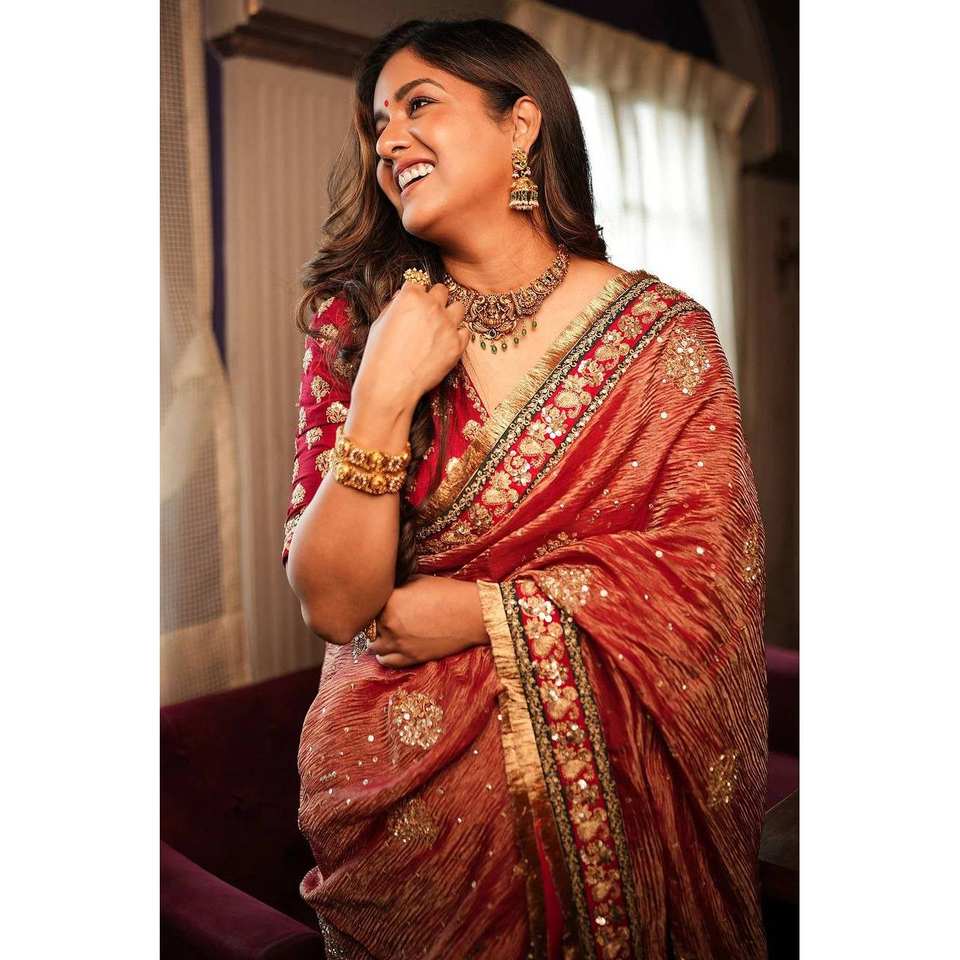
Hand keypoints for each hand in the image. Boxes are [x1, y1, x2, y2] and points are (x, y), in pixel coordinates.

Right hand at [354, 280, 468, 411]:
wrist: (390, 384)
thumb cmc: (380, 355)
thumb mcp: (380, 322)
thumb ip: (396, 305)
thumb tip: (404, 297)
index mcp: (411, 296)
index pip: (419, 283)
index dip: (416, 295)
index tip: (414, 306)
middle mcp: (432, 306)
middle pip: (442, 290)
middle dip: (435, 300)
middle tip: (428, 315)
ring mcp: (447, 325)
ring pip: (459, 307)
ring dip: (451, 314)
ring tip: (440, 327)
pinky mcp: (457, 345)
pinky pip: (465, 332)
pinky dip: (458, 335)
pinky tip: (446, 343)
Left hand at [367, 574, 488, 668]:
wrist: (472, 614)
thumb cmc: (448, 593)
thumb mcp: (417, 580)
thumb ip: (397, 587)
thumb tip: (385, 590)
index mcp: (390, 600)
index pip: (368, 604)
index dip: (372, 604)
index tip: (375, 603)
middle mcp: (389, 623)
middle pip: (368, 626)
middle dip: (373, 622)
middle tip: (380, 618)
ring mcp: (399, 643)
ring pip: (373, 646)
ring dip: (376, 640)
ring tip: (381, 635)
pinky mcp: (411, 658)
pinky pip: (386, 662)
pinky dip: (383, 656)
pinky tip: (384, 651)